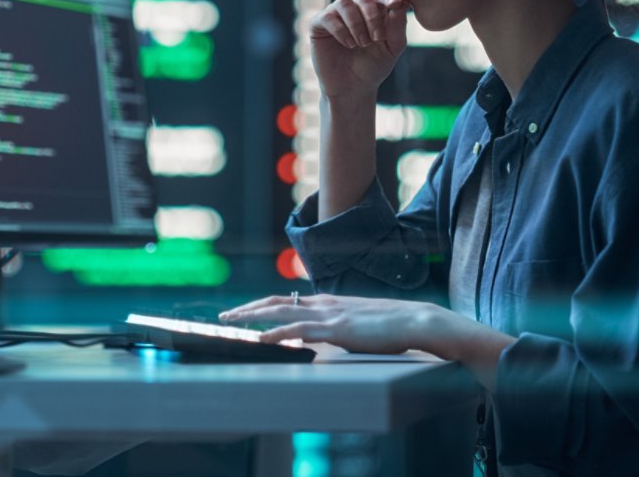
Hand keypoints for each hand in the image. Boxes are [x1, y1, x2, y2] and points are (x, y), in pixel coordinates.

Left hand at [219, 294, 443, 354]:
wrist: (415, 321)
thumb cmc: (389, 326)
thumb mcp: (354, 324)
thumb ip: (335, 328)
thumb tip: (319, 338)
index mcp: (326, 302)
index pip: (284, 300)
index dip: (260, 305)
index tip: (241, 312)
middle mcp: (322, 304)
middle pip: (274, 302)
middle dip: (246, 309)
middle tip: (223, 316)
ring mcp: (328, 315)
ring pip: (281, 311)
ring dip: (252, 316)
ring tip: (231, 323)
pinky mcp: (337, 329)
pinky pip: (300, 330)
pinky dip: (277, 333)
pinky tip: (263, 339)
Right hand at [311, 0, 409, 99]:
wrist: (352, 88)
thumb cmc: (374, 66)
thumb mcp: (393, 47)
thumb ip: (398, 25)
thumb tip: (401, 2)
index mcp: (374, 10)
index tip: (395, 4)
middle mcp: (354, 9)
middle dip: (372, 17)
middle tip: (376, 39)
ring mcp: (335, 15)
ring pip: (345, 3)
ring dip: (356, 24)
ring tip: (361, 44)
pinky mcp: (318, 25)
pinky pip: (328, 17)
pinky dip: (340, 30)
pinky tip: (348, 44)